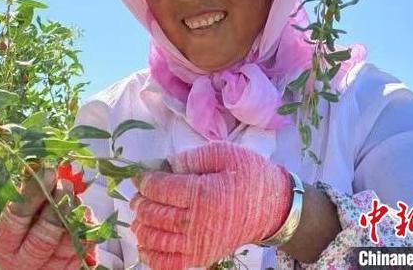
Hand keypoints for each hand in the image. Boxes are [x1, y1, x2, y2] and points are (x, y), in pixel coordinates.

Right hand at [0, 163, 96, 269]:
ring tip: (74, 196)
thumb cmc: (25, 231)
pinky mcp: (72, 269)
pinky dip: (86, 226)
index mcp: (3, 247)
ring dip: (75, 213)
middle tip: (65, 185)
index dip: (31, 194)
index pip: (15, 219)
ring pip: (68, 241)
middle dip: (58, 206)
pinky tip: (82, 212)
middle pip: (44, 236)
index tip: (46, 171)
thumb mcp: (19, 216)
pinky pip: (86, 247)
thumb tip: (38, 163)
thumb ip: (27, 194)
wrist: (37, 262)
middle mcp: (24, 264)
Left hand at [130, 142, 291, 268]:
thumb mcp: (225, 154)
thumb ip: (192, 157)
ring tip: (140, 217)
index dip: (145, 181)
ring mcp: (198, 243)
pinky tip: (146, 245)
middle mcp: (197, 222)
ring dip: (141, 227)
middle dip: (141, 203)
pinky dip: (152, 256)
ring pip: (156, 239)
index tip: (141, 177)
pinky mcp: (202, 257)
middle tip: (139, 195)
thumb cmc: (250, 176)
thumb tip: (166, 164)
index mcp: (203, 193)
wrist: (273, 209)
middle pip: (154, 214)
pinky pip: (170, 263)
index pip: (160, 189)